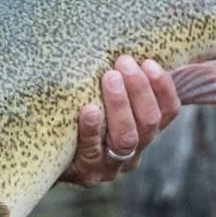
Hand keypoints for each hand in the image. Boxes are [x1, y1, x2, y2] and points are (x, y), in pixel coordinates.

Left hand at [59, 56, 179, 187]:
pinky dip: (92, 130)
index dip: (163, 87)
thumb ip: (121, 82)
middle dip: (139, 90)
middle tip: (123, 63)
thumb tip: (132, 42)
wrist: (47, 155)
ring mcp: (111, 166)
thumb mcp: (104, 100)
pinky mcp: (87, 174)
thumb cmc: (78, 117)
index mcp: (145, 132)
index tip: (149, 62)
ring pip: (126, 138)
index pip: (168, 112)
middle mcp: (134, 152)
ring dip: (120, 106)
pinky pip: (92, 152)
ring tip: (109, 78)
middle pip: (149, 123)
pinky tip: (89, 110)